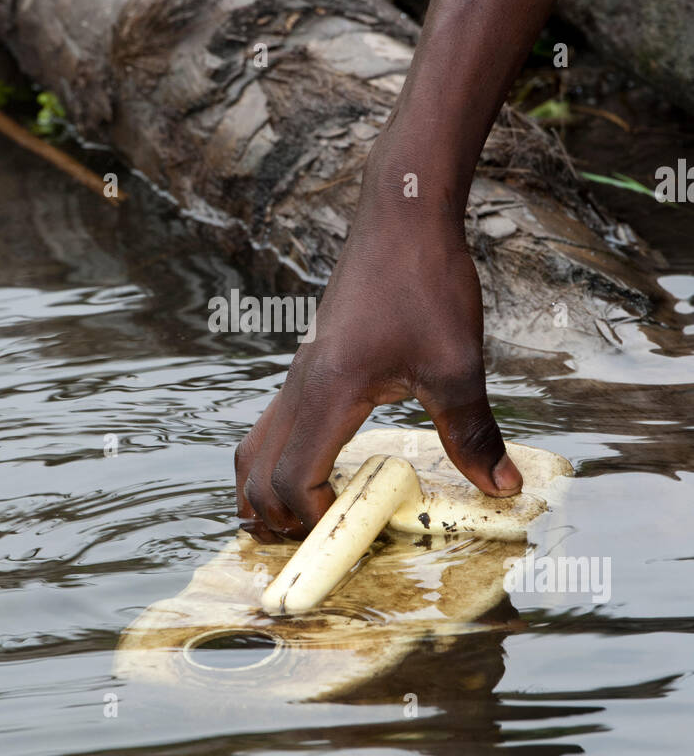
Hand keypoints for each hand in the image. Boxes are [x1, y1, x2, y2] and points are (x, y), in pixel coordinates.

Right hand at [234, 146, 522, 540]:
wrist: (402, 215)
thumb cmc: (425, 281)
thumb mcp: (456, 364)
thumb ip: (473, 433)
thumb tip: (503, 490)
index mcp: (327, 394)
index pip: (293, 480)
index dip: (316, 520)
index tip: (358, 532)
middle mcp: (299, 388)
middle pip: (255, 475)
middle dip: (280, 520)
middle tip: (328, 540)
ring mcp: (298, 374)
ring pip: (253, 449)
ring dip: (268, 493)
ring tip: (311, 519)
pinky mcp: (310, 364)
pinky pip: (273, 426)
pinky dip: (280, 461)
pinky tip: (327, 467)